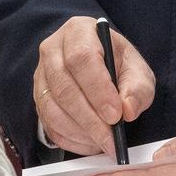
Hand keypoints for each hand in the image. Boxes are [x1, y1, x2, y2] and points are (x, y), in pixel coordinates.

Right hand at [33, 16, 156, 156]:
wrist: (100, 67)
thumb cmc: (118, 65)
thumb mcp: (137, 70)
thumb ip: (138, 89)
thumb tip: (127, 110)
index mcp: (78, 32)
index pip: (81, 58)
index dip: (98, 89)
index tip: (116, 115)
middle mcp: (52, 50)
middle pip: (64, 86)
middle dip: (89, 118)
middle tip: (111, 139)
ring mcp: (40, 75)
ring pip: (52, 108)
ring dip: (79, 131)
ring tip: (104, 142)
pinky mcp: (37, 98)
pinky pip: (48, 124)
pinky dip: (70, 139)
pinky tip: (91, 143)